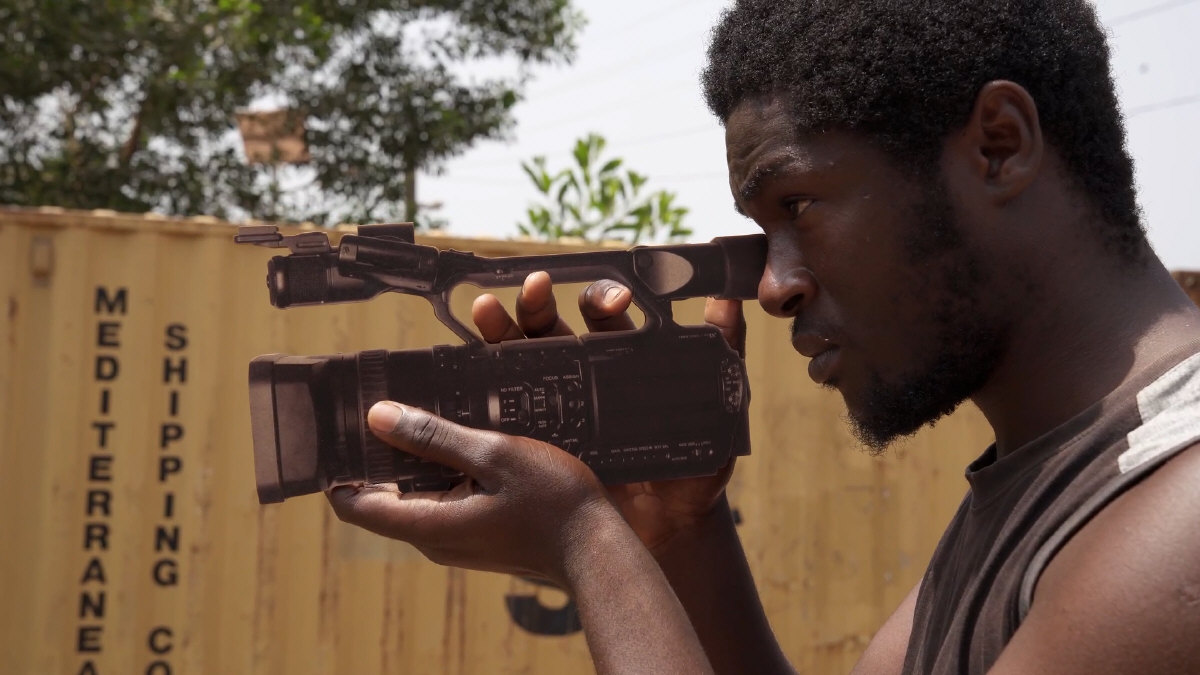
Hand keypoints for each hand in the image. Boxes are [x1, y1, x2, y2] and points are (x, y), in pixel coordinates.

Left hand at [326, 401, 617, 585]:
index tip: (339, 423)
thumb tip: (378, 417)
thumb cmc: (554, 501)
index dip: (338, 464)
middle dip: (376, 450)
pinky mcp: (474, 532)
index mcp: (428, 523)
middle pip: (379, 493)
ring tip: (421, 407)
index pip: (351, 502)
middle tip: (382, 399)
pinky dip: (439, 465)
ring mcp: (454, 537)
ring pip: (411, 492)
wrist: (598, 546)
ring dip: (412, 454)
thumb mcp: (494, 455)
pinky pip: (439, 495)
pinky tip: (458, 433)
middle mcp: (432, 537)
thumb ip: (434, 436)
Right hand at [471, 272, 746, 552]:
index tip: (616, 300)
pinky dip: (478, 391)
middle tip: (535, 289)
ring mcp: (553, 407)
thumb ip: (724, 355)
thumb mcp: (717, 408)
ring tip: (487, 312)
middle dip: (537, 303)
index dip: (603, 299)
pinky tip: (462, 377)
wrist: (672, 526)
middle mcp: (580, 373)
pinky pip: (499, 413)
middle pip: (549, 326)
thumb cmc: (696, 461)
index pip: (603, 313)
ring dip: (498, 331)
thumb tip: (731, 302)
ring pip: (515, 359)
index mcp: (620, 356)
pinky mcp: (532, 442)